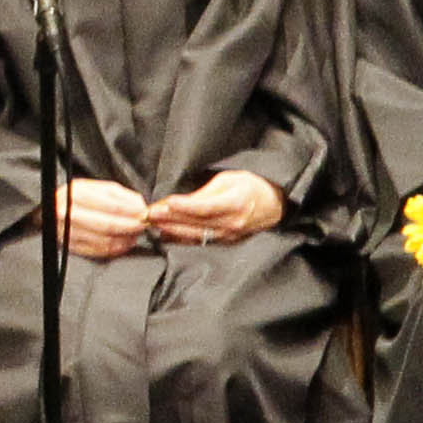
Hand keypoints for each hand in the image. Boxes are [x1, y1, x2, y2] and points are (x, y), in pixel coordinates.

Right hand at [53, 176, 151, 259]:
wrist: (52, 208)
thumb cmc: (77, 198)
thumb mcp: (97, 188)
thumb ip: (120, 196)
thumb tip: (139, 207)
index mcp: (76, 194)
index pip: (112, 206)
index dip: (132, 212)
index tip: (144, 214)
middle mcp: (69, 212)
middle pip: (108, 225)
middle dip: (130, 227)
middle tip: (142, 226)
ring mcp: (67, 231)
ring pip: (104, 240)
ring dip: (124, 239)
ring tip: (134, 235)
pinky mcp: (69, 246)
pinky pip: (97, 251)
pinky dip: (114, 249)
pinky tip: (123, 243)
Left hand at [144, 170, 285, 245]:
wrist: (274, 204)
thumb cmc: (252, 186)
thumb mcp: (230, 179)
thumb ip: (206, 192)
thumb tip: (182, 201)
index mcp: (235, 203)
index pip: (204, 207)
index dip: (183, 207)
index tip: (164, 203)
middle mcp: (231, 223)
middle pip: (195, 223)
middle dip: (169, 219)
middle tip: (148, 214)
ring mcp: (229, 236)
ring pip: (195, 235)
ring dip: (172, 230)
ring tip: (154, 224)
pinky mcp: (226, 242)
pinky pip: (201, 241)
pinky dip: (182, 238)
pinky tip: (167, 235)